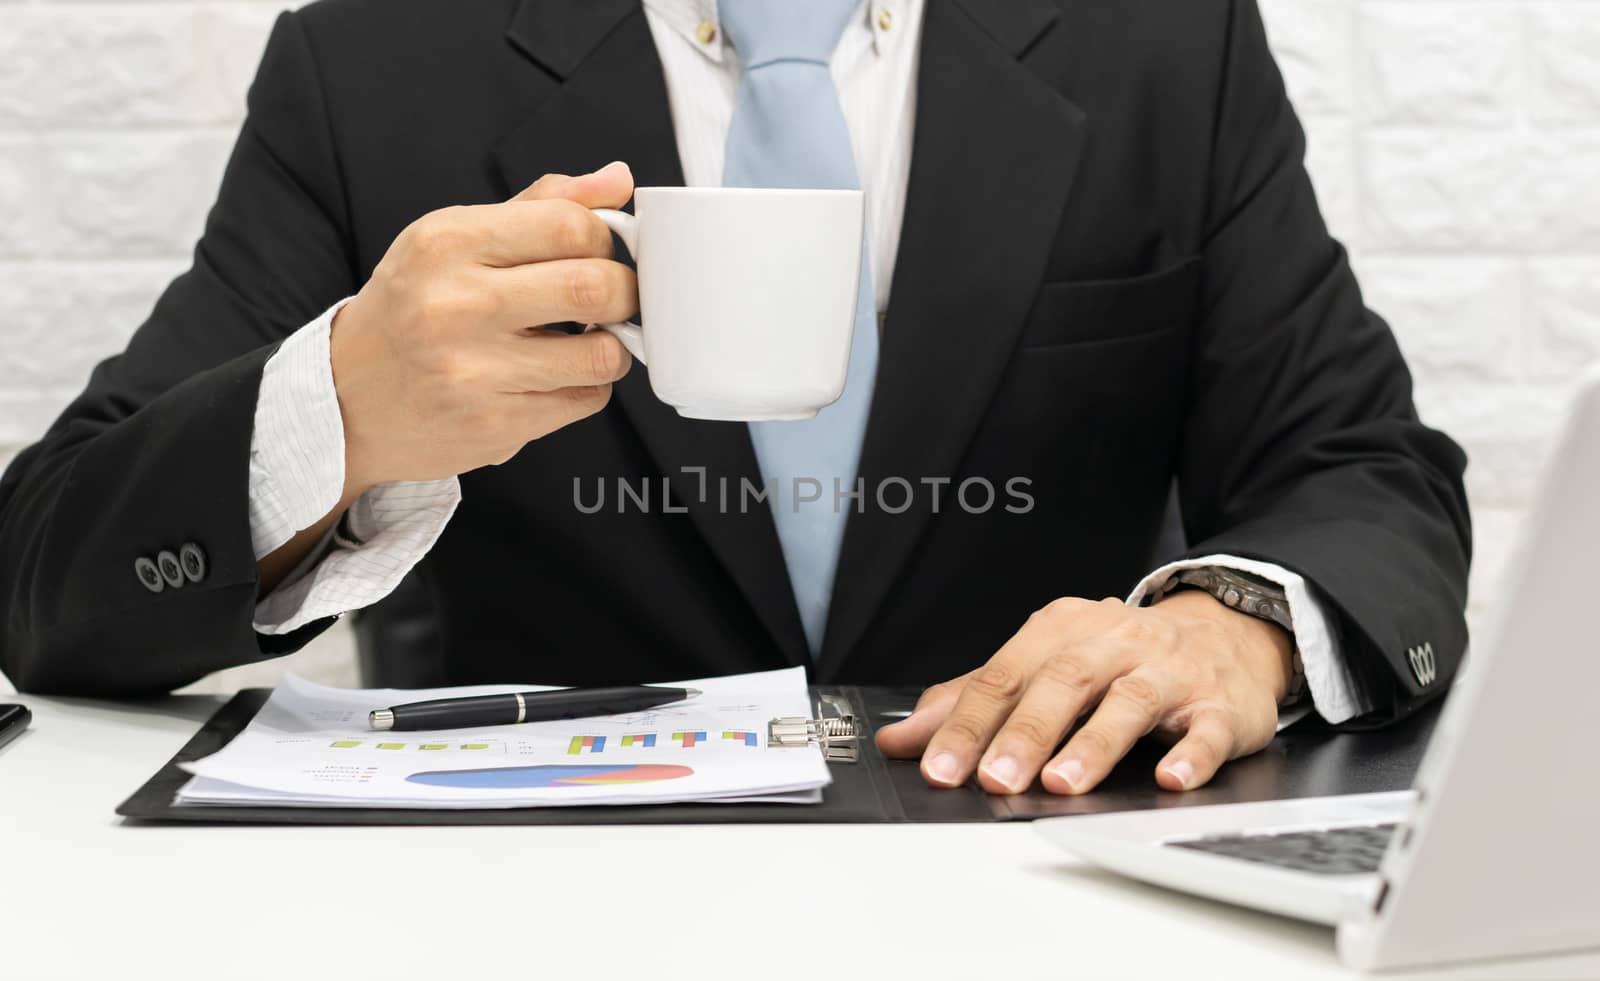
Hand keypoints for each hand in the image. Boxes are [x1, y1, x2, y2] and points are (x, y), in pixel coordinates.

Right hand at [329, 161, 639, 496]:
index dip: (605, 238)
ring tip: (587, 341)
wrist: (347, 399)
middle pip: (595, 287)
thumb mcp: (454, 239)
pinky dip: (587, 386)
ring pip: (602, 354)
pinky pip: (585, 400)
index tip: (600, 253)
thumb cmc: (413, 308)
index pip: (569, 225)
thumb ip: (540, 206)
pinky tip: (556, 376)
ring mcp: (472, 371)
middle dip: (624, 293)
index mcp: (447, 242)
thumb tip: (618, 181)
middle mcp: (455, 304)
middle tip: (612, 299)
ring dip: (612, 347)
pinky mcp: (492, 424)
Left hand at [875, 590, 1293, 793]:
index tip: (939, 766)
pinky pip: (1207, 729)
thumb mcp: (1045, 663)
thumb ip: (974, 700)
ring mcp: (1170, 671)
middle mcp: (1114, 642)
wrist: (1225, 634)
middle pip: (1062, 682)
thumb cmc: (1121, 656)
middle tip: (993, 779)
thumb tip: (902, 739)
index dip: (968, 722)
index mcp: (1062, 630)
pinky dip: (1190, 755)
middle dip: (1024, 733)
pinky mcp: (1220, 705)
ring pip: (1129, 702)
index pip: (1004, 675)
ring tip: (1060, 783)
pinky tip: (1169, 779)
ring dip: (1093, 745)